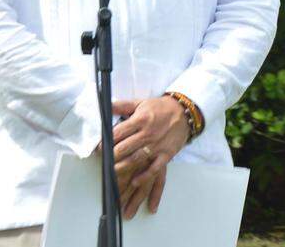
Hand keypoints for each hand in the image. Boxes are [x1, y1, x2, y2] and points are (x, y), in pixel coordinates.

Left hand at [110, 96, 190, 218]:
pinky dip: (144, 176)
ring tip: (113, 171)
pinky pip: (154, 168)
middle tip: (105, 160)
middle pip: (124, 148)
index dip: (105, 141)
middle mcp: (148, 133)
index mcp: (140, 119)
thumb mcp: (141, 103)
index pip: (118, 133)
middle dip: (111, 156)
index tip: (100, 148)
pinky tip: (135, 181)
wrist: (185, 113)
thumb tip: (106, 106)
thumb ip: (122, 105)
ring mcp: (157, 145)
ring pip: (136, 159)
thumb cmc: (161, 108)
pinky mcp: (166, 154)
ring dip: (122, 167)